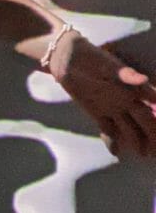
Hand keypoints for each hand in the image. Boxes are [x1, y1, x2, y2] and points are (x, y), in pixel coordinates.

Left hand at [51, 33, 155, 159]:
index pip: (154, 103)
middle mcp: (127, 99)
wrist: (66, 58)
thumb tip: (144, 79)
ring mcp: (113, 107)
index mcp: (133, 88)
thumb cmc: (90, 57)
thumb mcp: (105, 65)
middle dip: (153, 134)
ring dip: (137, 140)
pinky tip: (116, 152)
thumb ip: (125, 74)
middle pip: (145, 120)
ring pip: (130, 127)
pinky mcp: (98, 112)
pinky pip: (108, 129)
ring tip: (144, 155)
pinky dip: (112, 140)